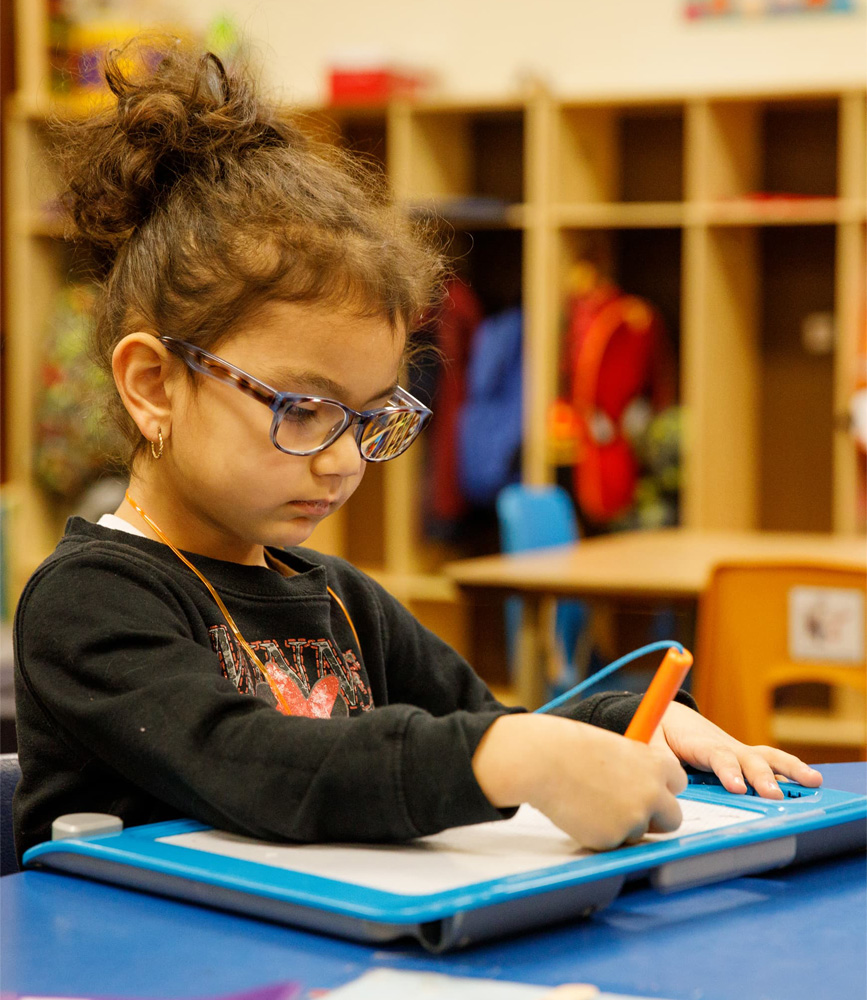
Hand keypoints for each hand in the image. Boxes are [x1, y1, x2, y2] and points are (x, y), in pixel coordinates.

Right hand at [472, 714, 686, 849]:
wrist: (544, 762)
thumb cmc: (573, 748)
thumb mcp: (615, 749)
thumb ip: (636, 768)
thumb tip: (644, 787)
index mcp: (656, 764)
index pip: (679, 783)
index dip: (662, 788)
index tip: (648, 789)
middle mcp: (653, 793)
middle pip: (673, 818)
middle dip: (655, 818)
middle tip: (629, 809)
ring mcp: (635, 818)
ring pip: (640, 833)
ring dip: (624, 826)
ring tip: (593, 802)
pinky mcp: (614, 839)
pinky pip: (614, 843)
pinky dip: (601, 834)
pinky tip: (583, 812)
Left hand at [653, 701, 822, 799]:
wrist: (672, 716)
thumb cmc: (661, 731)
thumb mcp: (650, 740)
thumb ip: (657, 757)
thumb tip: (665, 778)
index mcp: (699, 743)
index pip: (716, 756)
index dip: (727, 771)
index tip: (737, 787)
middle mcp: (724, 745)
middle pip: (747, 759)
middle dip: (761, 777)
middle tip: (774, 795)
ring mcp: (738, 751)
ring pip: (766, 756)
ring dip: (789, 768)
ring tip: (812, 781)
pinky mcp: (745, 757)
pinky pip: (771, 761)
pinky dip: (791, 768)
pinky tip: (811, 781)